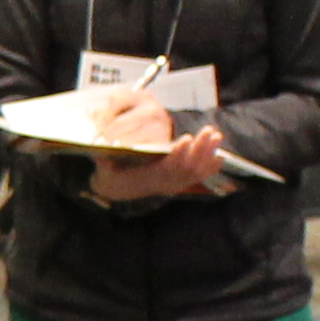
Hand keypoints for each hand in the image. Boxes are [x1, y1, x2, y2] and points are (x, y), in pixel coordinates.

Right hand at [90, 126, 231, 203]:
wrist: (121, 189)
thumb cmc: (115, 174)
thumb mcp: (105, 170)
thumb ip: (104, 163)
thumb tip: (100, 154)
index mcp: (151, 178)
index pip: (167, 166)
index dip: (178, 153)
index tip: (186, 139)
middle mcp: (166, 183)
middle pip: (187, 167)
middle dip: (200, 149)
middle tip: (208, 131)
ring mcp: (175, 184)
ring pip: (196, 171)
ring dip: (208, 153)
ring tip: (216, 135)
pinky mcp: (181, 182)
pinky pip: (199, 176)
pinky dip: (210, 167)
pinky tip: (220, 156)